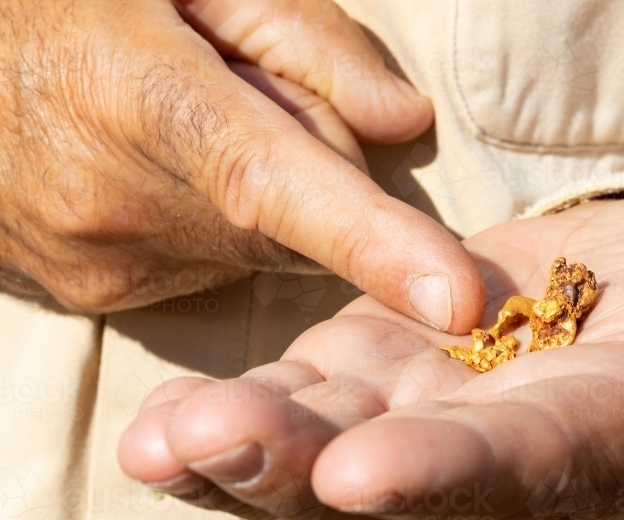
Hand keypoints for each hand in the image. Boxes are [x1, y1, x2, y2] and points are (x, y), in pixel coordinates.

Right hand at [0, 0, 483, 331]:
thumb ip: (304, 39)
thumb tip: (405, 119)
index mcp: (140, 95)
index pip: (283, 184)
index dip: (377, 246)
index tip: (458, 303)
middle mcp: (117, 202)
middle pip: (296, 224)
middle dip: (309, 172)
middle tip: (245, 100)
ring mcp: (100, 261)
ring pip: (255, 252)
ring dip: (252, 201)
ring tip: (177, 130)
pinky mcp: (92, 294)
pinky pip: (205, 271)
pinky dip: (210, 229)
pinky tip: (151, 171)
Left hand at [119, 193, 623, 519]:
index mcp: (608, 434)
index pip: (527, 466)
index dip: (451, 474)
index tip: (363, 473)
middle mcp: (509, 448)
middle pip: (401, 477)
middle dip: (301, 469)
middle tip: (206, 448)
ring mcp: (440, 412)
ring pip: (334, 448)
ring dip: (244, 447)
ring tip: (157, 442)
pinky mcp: (392, 367)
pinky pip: (311, 400)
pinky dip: (242, 413)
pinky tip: (163, 428)